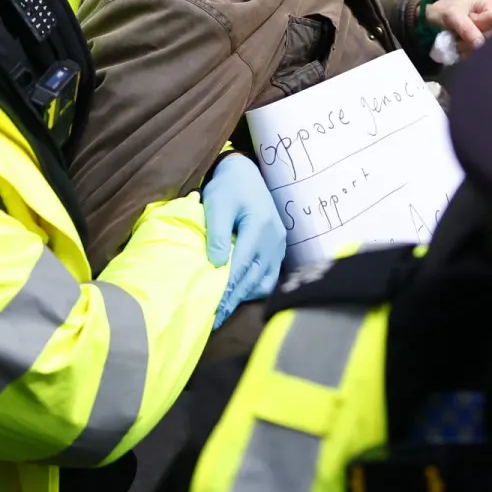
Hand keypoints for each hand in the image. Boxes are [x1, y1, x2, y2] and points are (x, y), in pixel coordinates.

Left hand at [201, 154, 285, 328]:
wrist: (245, 173)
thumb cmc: (228, 187)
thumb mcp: (217, 204)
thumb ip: (217, 234)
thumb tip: (216, 264)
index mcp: (259, 227)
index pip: (242, 266)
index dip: (228, 290)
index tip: (213, 309)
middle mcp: (273, 239)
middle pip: (254, 278)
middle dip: (234, 300)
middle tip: (215, 318)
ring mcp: (278, 245)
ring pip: (264, 280)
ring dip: (245, 296)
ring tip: (225, 308)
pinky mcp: (278, 248)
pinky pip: (270, 275)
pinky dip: (256, 287)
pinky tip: (240, 293)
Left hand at [422, 0, 491, 56]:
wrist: (433, 20)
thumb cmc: (444, 10)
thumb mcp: (452, 14)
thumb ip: (466, 27)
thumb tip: (479, 43)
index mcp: (491, 4)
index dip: (479, 22)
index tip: (467, 16)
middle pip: (486, 35)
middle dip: (469, 35)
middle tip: (457, 27)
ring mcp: (485, 33)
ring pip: (478, 46)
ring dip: (463, 43)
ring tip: (454, 34)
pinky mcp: (477, 44)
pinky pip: (471, 52)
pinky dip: (460, 49)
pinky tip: (454, 41)